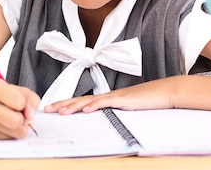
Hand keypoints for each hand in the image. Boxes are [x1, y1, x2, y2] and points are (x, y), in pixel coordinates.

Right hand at [0, 77, 40, 139]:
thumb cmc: (2, 95)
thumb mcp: (18, 89)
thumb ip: (31, 99)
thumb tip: (30, 116)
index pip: (19, 101)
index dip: (25, 104)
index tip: (20, 102)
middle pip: (15, 121)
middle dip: (23, 118)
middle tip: (18, 113)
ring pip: (17, 132)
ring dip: (20, 127)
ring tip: (12, 118)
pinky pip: (11, 138)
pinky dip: (13, 132)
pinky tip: (5, 124)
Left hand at [43, 78, 178, 114]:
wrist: (163, 92)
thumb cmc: (147, 101)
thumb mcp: (127, 109)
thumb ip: (114, 112)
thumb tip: (102, 119)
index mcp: (106, 99)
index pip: (82, 101)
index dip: (67, 104)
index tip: (53, 108)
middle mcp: (107, 96)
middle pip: (80, 100)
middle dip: (62, 104)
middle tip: (47, 109)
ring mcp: (114, 97)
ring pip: (89, 101)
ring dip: (73, 106)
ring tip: (60, 111)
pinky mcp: (123, 100)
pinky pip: (106, 103)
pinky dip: (94, 106)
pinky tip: (85, 110)